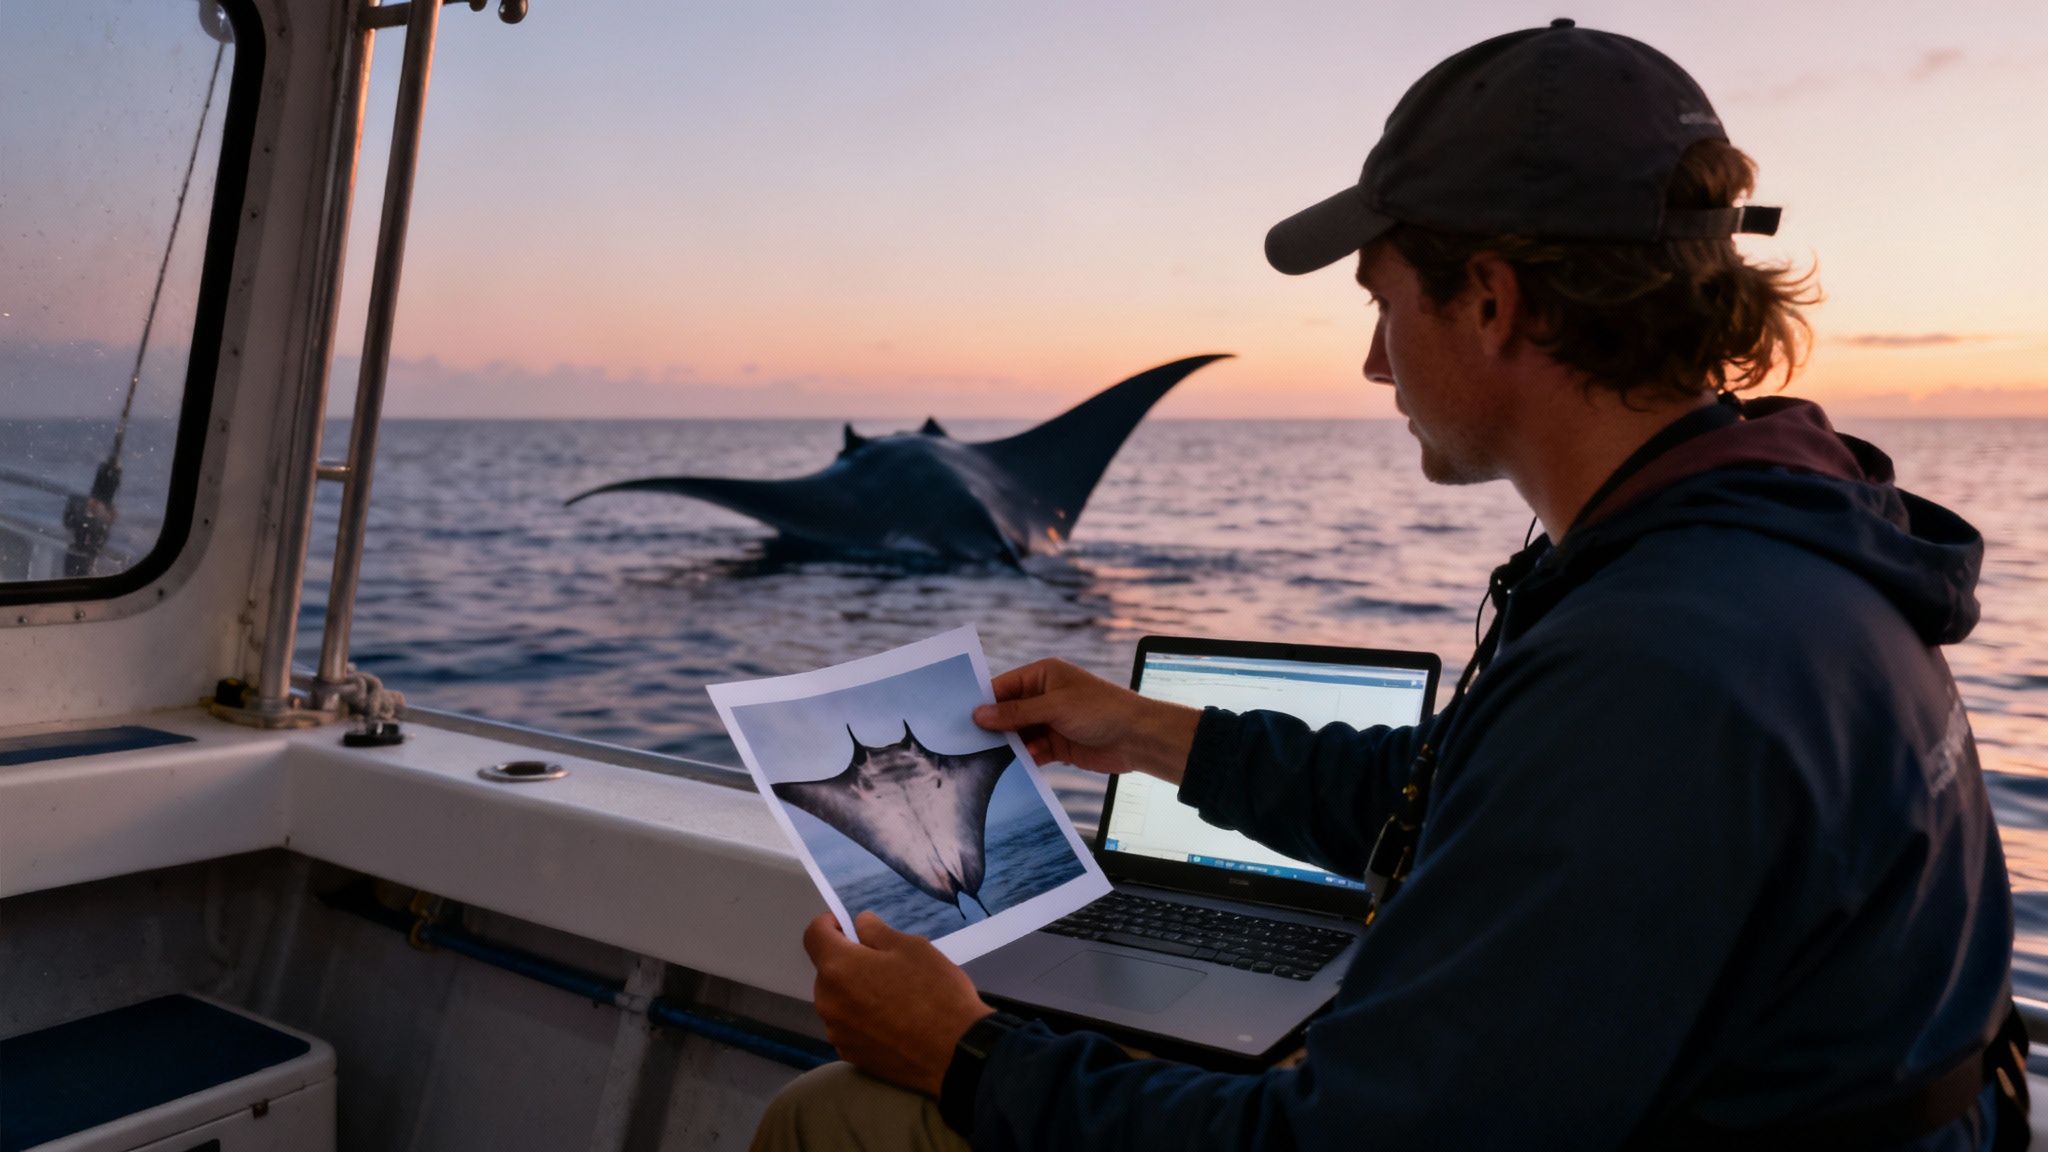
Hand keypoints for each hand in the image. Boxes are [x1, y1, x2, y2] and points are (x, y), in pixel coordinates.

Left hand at [803, 911, 994, 1096]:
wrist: (955, 1054)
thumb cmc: (934, 991)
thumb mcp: (912, 948)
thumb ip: (877, 933)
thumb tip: (860, 925)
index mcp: (838, 968)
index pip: (814, 935)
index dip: (828, 924)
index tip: (848, 926)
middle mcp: (827, 1001)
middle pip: (827, 970)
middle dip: (848, 961)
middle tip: (884, 964)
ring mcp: (836, 1032)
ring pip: (837, 999)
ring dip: (854, 991)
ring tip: (892, 997)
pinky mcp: (850, 1055)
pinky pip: (848, 1025)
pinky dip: (861, 1018)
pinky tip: (892, 1023)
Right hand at [973, 658, 1200, 783]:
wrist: (1139, 738)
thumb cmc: (1102, 710)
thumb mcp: (1055, 707)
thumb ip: (1016, 713)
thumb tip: (980, 714)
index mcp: (1044, 675)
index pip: (1004, 686)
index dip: (983, 701)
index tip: (960, 717)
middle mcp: (1045, 696)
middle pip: (1008, 712)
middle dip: (992, 726)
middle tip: (967, 741)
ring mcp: (1051, 722)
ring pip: (1018, 734)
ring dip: (1008, 746)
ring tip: (988, 758)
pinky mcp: (1058, 745)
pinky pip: (1032, 751)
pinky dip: (1025, 758)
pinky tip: (1018, 765)